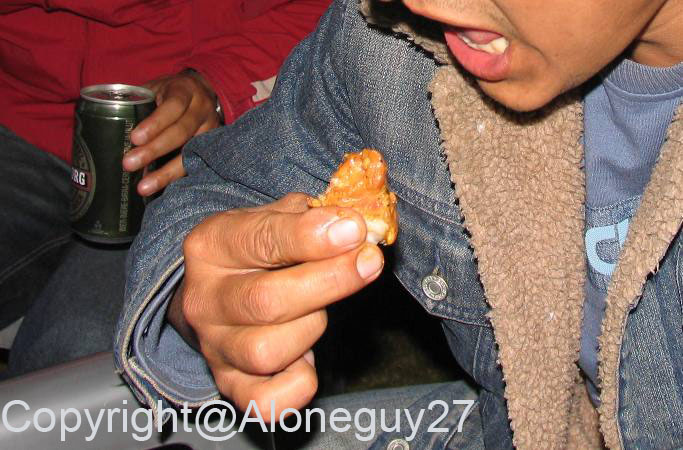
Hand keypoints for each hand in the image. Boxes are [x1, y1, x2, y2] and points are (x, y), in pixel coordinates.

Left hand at [123, 71, 220, 196]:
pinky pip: (195, 165)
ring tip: (144, 187)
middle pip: (181, 132)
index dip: (155, 123)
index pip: (173, 106)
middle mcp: (202, 110)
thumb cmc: (170, 92)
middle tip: (129, 164)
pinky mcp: (212, 148)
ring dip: (166, 172)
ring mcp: (211, 130)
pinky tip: (160, 188)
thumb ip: (139, 102)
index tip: (134, 138)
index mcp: (186, 90)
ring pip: (191, 153)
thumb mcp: (157, 88)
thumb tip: (108, 126)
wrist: (203, 92)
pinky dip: (176, 178)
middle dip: (155, 149)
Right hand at [167, 193, 384, 418]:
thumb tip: (356, 226)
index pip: (259, 239)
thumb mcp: (276, 217)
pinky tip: (308, 358)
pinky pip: (265, 403)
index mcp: (211, 246)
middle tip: (368, 263)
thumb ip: (314, 217)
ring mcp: (214, 347)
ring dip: (312, 328)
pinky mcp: (229, 385)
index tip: (354, 230)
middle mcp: (204, 299)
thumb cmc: (257, 251)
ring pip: (268, 351)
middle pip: (266, 300)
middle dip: (329, 282)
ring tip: (319, 310)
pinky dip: (297, 387)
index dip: (311, 237)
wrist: (219, 291)